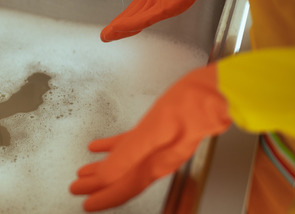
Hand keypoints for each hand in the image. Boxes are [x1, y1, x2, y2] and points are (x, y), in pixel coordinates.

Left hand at [70, 64, 230, 211]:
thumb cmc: (191, 106)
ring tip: (85, 171)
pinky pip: (130, 144)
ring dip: (103, 168)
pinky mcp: (160, 130)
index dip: (103, 197)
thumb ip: (128, 154)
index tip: (86, 203)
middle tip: (77, 189)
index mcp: (155, 163)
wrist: (217, 91)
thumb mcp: (153, 130)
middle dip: (98, 186)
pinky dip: (113, 147)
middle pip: (121, 178)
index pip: (124, 187)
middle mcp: (157, 158)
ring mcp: (159, 146)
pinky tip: (100, 145)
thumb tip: (106, 175)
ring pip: (124, 163)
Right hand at [101, 0, 227, 41]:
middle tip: (106, 36)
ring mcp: (165, 3)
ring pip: (139, 19)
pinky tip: (121, 28)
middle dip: (120, 26)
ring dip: (123, 28)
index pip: (138, 3)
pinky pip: (147, 17)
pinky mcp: (169, 6)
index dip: (125, 13)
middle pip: (136, 14)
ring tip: (108, 36)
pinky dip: (133, 23)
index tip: (114, 22)